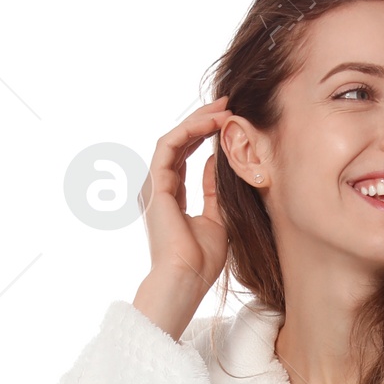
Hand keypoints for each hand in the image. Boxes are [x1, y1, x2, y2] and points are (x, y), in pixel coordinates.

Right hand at [132, 97, 232, 338]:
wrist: (185, 280)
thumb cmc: (201, 261)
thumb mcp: (217, 218)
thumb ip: (214, 190)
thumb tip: (216, 162)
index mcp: (171, 197)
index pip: (185, 155)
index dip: (206, 135)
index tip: (230, 122)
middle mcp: (158, 188)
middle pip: (179, 142)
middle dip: (203, 120)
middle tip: (228, 104)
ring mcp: (154, 185)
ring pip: (174, 138)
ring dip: (198, 121)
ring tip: (224, 109)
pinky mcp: (155, 184)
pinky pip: (170, 145)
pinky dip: (190, 131)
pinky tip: (212, 123)